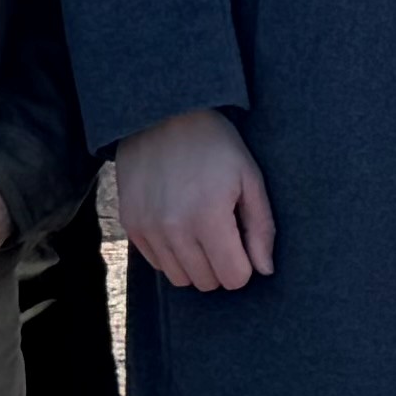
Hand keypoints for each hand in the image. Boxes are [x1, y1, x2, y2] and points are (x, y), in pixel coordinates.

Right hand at [111, 107, 275, 293]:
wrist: (161, 113)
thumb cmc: (214, 144)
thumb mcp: (249, 177)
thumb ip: (261, 228)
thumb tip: (264, 270)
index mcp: (208, 216)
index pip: (234, 277)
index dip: (245, 264)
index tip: (243, 241)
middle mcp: (174, 229)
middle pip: (207, 282)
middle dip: (222, 265)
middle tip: (223, 232)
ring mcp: (148, 229)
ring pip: (180, 279)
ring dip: (196, 264)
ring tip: (201, 229)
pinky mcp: (131, 225)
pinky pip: (158, 264)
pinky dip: (173, 254)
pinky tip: (180, 225)